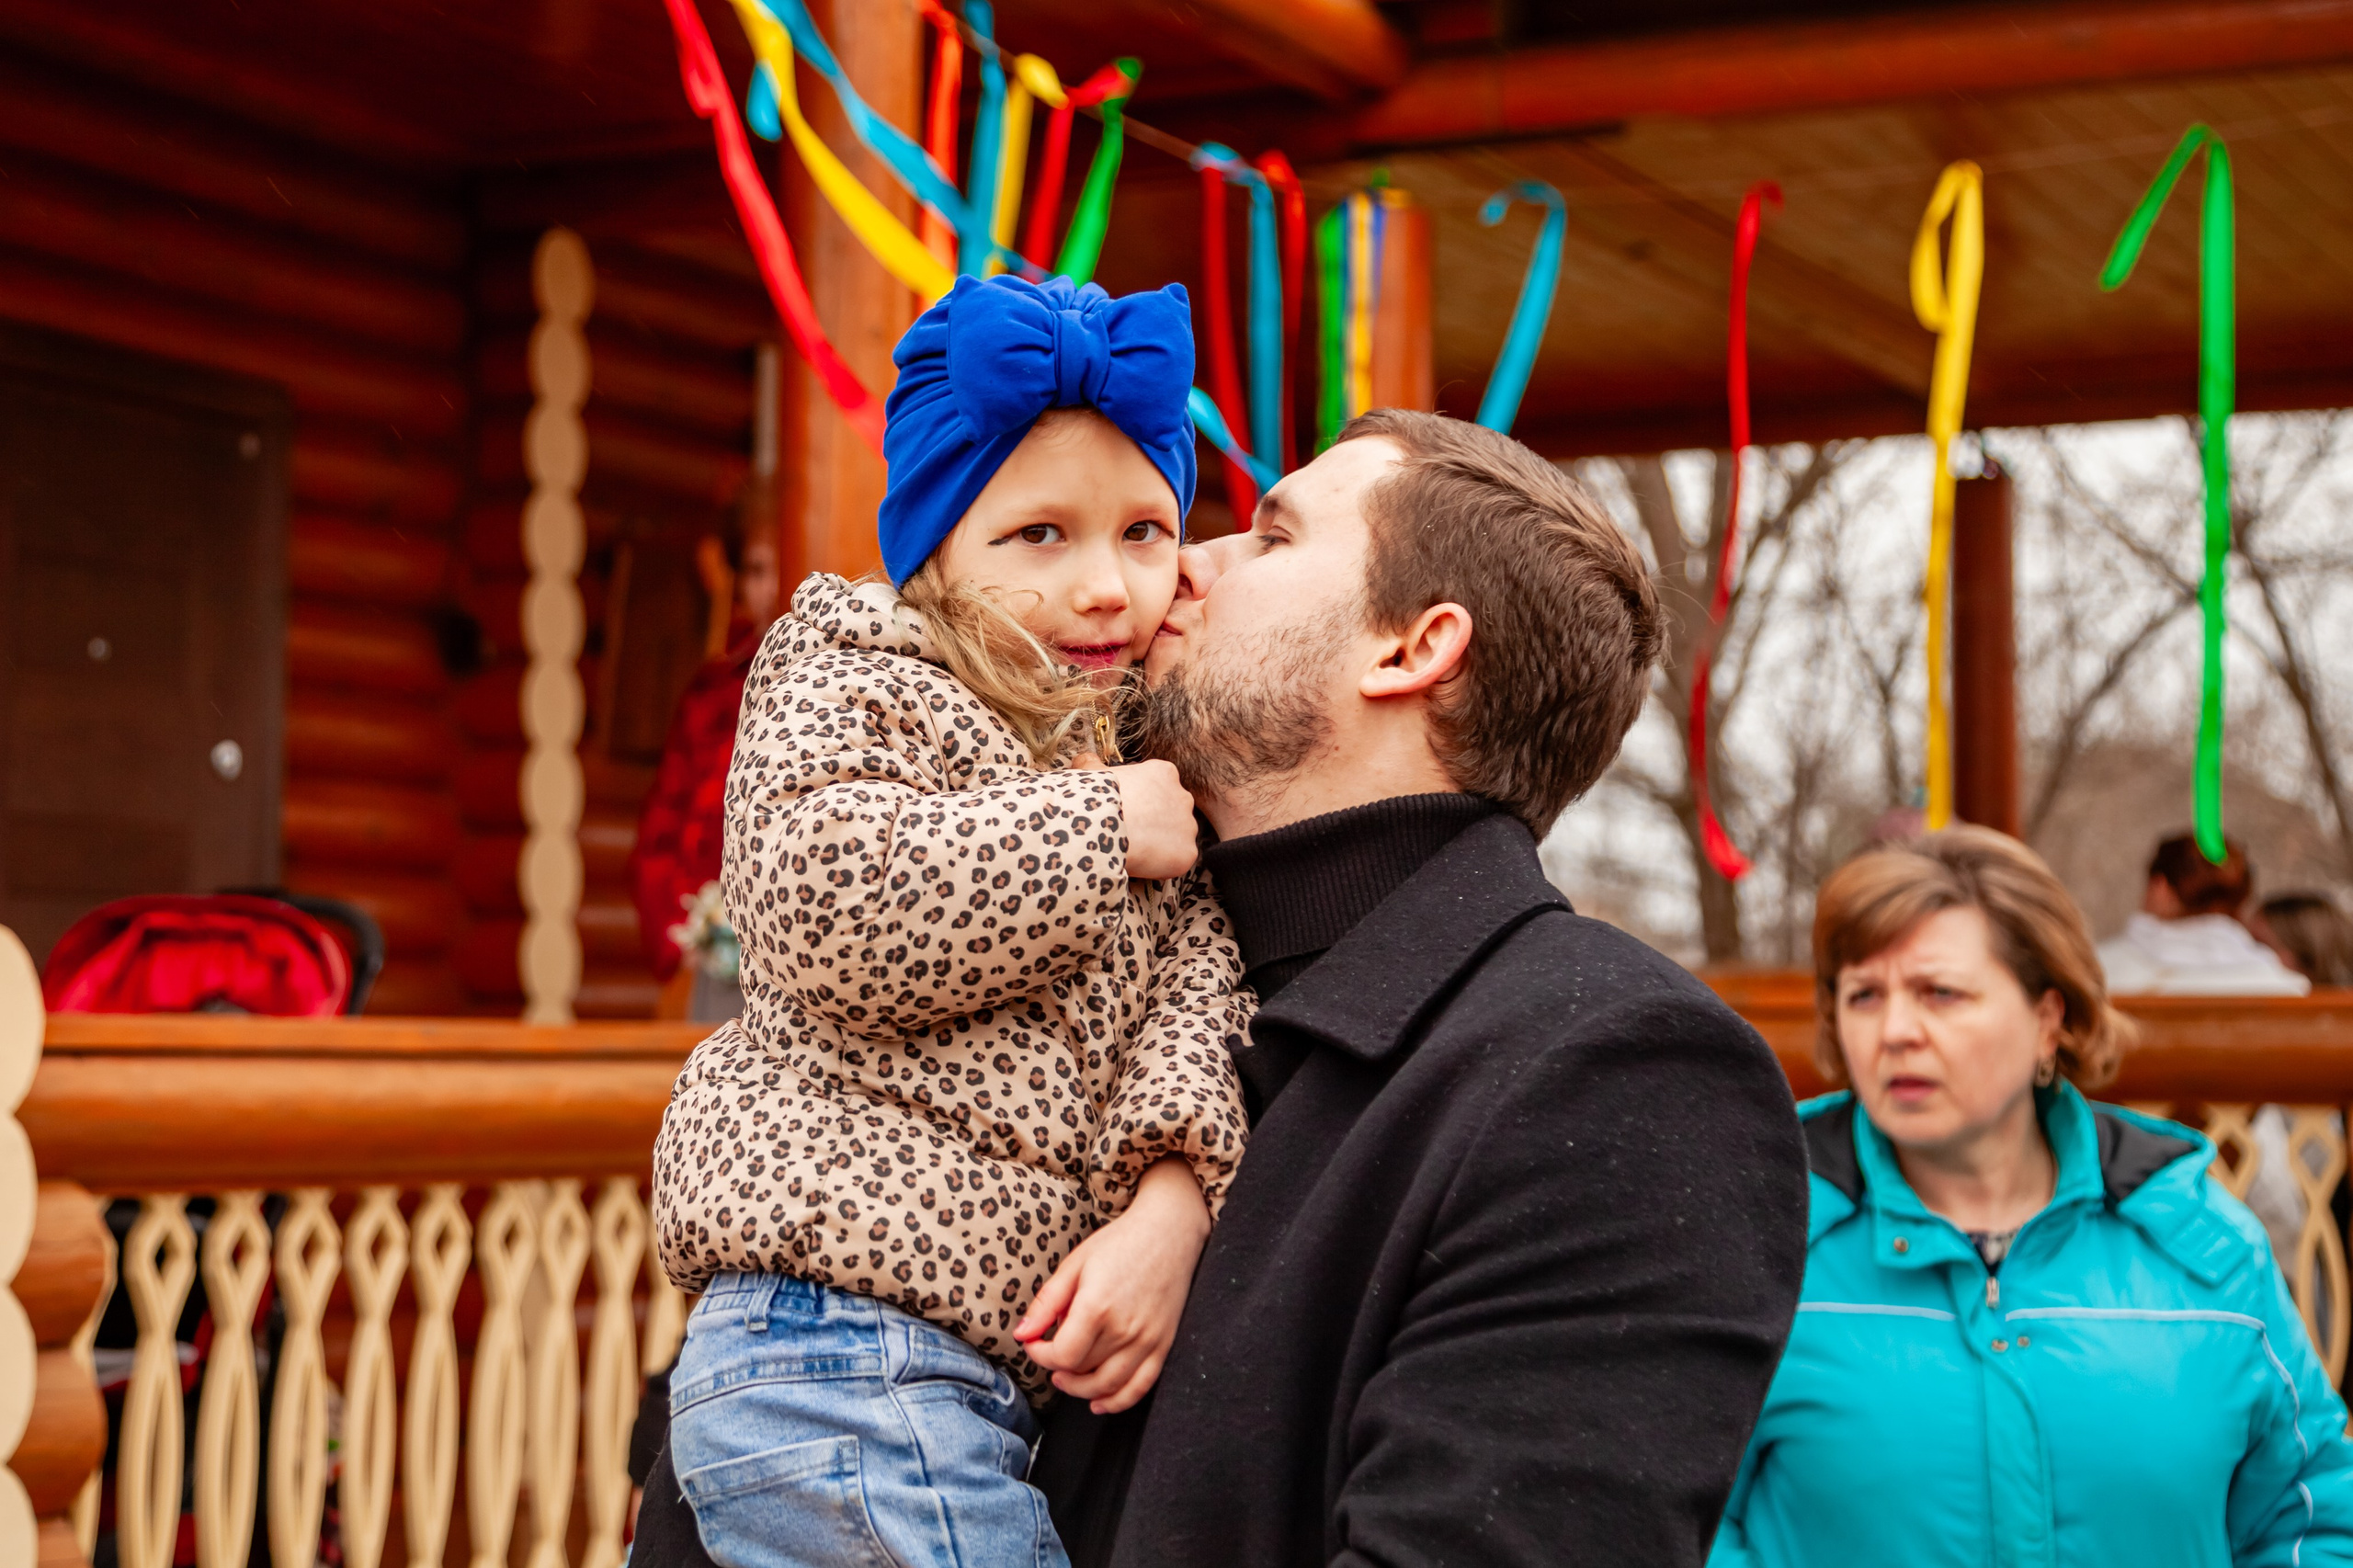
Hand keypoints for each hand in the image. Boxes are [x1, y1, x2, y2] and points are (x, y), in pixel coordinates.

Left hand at [1014, 1158, 1209, 1412]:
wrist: (1170, 1232)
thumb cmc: (1121, 1243)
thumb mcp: (1075, 1265)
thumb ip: (1046, 1303)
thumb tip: (1022, 1335)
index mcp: (1097, 1306)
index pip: (1061, 1354)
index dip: (1040, 1355)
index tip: (1035, 1344)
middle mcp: (1124, 1329)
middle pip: (1082, 1370)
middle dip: (1058, 1367)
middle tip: (1050, 1354)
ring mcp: (1148, 1340)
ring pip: (1108, 1386)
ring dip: (1081, 1390)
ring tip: (1067, 1378)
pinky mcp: (1163, 1345)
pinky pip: (1140, 1387)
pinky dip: (1118, 1401)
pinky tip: (1099, 1402)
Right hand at [1073, 754, 1197, 879]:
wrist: (1101, 826)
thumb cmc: (1096, 797)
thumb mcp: (1092, 774)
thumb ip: (1092, 764)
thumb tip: (1085, 758)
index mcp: (1164, 773)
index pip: (1159, 786)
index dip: (1142, 800)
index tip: (1126, 810)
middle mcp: (1183, 797)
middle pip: (1172, 811)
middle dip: (1155, 821)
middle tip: (1130, 831)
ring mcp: (1188, 826)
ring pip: (1177, 837)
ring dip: (1161, 843)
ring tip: (1136, 849)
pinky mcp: (1187, 853)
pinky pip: (1177, 860)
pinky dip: (1163, 865)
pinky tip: (1143, 863)